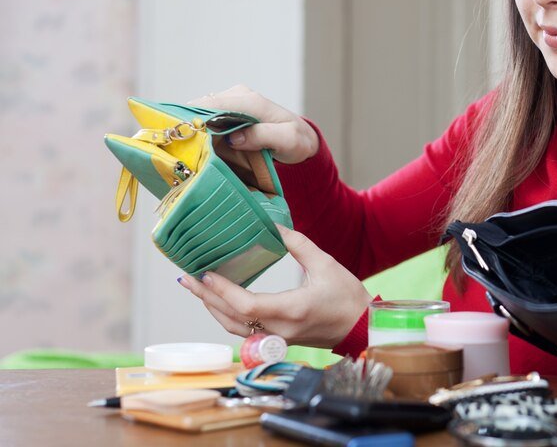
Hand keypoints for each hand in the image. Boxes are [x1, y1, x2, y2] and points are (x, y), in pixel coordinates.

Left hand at [178, 225, 372, 347]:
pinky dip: (227, 315)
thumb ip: (298, 245)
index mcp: (291, 310)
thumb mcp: (326, 264)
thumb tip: (274, 226)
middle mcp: (279, 328)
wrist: (362, 327)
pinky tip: (220, 302)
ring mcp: (277, 337)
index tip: (206, 272)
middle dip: (206, 297)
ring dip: (213, 308)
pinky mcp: (278, 339)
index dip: (222, 290)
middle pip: (231, 317)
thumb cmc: (348, 297)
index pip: (245, 303)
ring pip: (234, 327)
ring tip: (198, 288)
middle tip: (186, 278)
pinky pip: (243, 330)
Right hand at [190, 85, 318, 163]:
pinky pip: (209, 117)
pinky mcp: (229, 110)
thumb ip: (263, 136)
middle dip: (191, 124)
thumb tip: (234, 138)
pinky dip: (202, 129)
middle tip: (183, 147)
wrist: (301, 137)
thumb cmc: (297, 139)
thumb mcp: (287, 140)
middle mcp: (239, 96)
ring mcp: (233, 101)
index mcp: (251, 101)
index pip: (213, 104)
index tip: (182, 136)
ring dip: (195, 127)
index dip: (193, 118)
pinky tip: (200, 143)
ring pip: (203, 111)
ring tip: (190, 147)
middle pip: (202, 106)